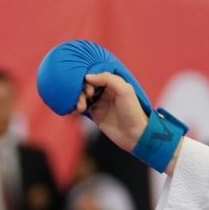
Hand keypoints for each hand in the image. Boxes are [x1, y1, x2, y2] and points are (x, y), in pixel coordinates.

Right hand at [35, 39, 155, 156]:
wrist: (133, 134)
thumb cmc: (132, 111)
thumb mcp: (124, 89)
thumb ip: (107, 79)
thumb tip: (87, 77)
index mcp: (113, 83)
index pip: (96, 75)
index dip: (90, 79)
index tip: (90, 88)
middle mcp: (105, 91)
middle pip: (87, 84)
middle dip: (83, 89)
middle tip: (87, 96)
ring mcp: (99, 102)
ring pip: (82, 95)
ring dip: (78, 98)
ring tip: (80, 107)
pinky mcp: (94, 113)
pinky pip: (81, 106)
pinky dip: (76, 106)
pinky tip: (75, 110)